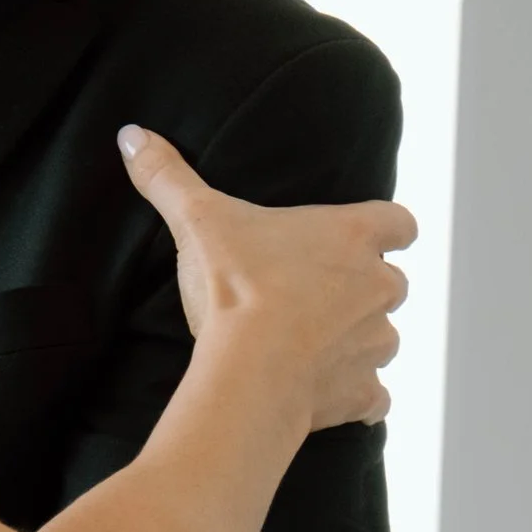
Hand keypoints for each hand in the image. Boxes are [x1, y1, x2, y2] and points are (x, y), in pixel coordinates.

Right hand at [119, 125, 413, 430]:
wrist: (250, 374)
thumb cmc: (234, 289)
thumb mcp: (196, 221)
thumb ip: (167, 176)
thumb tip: (131, 134)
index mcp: (352, 237)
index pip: (401, 223)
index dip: (387, 230)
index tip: (363, 239)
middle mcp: (378, 287)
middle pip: (391, 283)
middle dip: (360, 290)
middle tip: (312, 296)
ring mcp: (375, 343)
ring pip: (383, 338)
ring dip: (356, 340)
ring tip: (310, 346)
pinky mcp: (362, 392)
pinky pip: (374, 397)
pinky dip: (356, 395)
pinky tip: (326, 393)